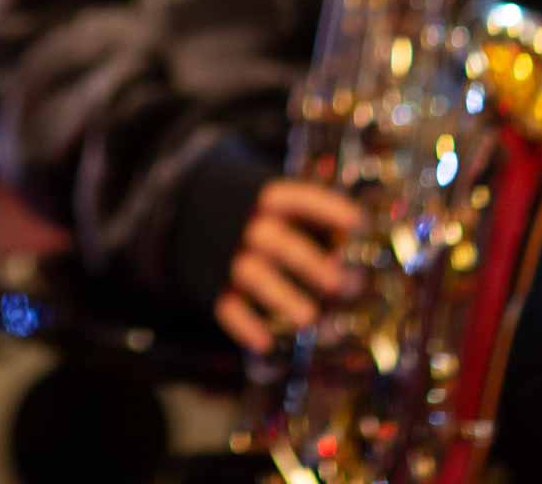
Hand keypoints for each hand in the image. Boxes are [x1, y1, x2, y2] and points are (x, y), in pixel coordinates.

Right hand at [213, 179, 362, 353]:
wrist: (183, 207)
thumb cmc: (253, 211)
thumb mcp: (273, 202)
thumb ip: (311, 223)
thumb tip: (358, 251)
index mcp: (264, 198)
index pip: (295, 198)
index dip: (326, 208)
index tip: (358, 222)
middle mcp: (244, 224)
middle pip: (274, 240)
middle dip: (307, 262)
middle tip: (339, 283)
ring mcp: (225, 254)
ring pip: (251, 274)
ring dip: (280, 296)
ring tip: (308, 319)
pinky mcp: (210, 282)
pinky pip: (224, 304)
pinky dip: (243, 325)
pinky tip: (264, 343)